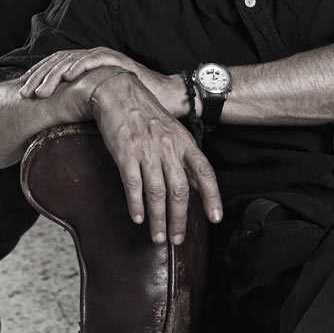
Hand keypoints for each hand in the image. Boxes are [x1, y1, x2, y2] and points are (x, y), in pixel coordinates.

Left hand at [19, 47, 183, 116]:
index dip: (36, 78)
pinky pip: (94, 59)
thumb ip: (80, 110)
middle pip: (56, 63)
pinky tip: (68, 75)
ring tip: (40, 90)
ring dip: (53, 74)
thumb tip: (55, 126)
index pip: (52, 68)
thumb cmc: (131, 108)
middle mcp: (90, 59)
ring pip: (71, 60)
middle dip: (38, 78)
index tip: (20, 93)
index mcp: (83, 69)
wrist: (164, 100)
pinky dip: (80, 65)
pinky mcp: (117, 60)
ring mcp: (103, 58)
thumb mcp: (98, 109)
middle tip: (24, 94)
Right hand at [79, 68, 222, 244]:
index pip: (204, 171)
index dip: (212, 196)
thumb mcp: (172, 132)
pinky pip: (133, 184)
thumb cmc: (146, 114)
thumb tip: (197, 186)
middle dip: (179, 219)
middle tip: (177, 240)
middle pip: (179, 189)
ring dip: (158, 218)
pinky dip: (136, 204)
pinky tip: (138, 218)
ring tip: (158, 238)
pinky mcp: (125, 152)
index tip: (215, 218)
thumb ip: (184, 158)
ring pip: (157, 192)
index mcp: (183, 141)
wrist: (118, 93)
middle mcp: (167, 146)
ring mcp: (146, 150)